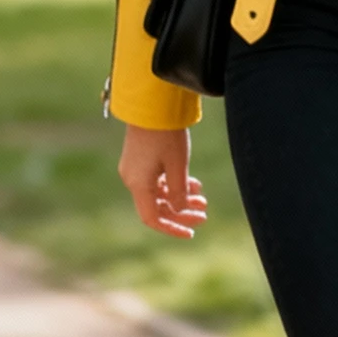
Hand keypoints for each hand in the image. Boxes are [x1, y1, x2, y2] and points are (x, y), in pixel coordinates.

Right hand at [118, 124, 207, 238]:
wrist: (152, 103)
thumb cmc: (166, 134)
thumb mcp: (177, 166)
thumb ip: (179, 192)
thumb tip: (179, 211)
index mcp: (138, 184)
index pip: (152, 218)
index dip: (171, 228)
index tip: (191, 233)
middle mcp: (132, 179)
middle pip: (157, 206)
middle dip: (182, 212)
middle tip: (204, 214)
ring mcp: (135, 168)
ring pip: (159, 193)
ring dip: (180, 197)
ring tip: (203, 198)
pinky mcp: (140, 158)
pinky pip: (157, 180)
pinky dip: (174, 184)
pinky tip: (194, 183)